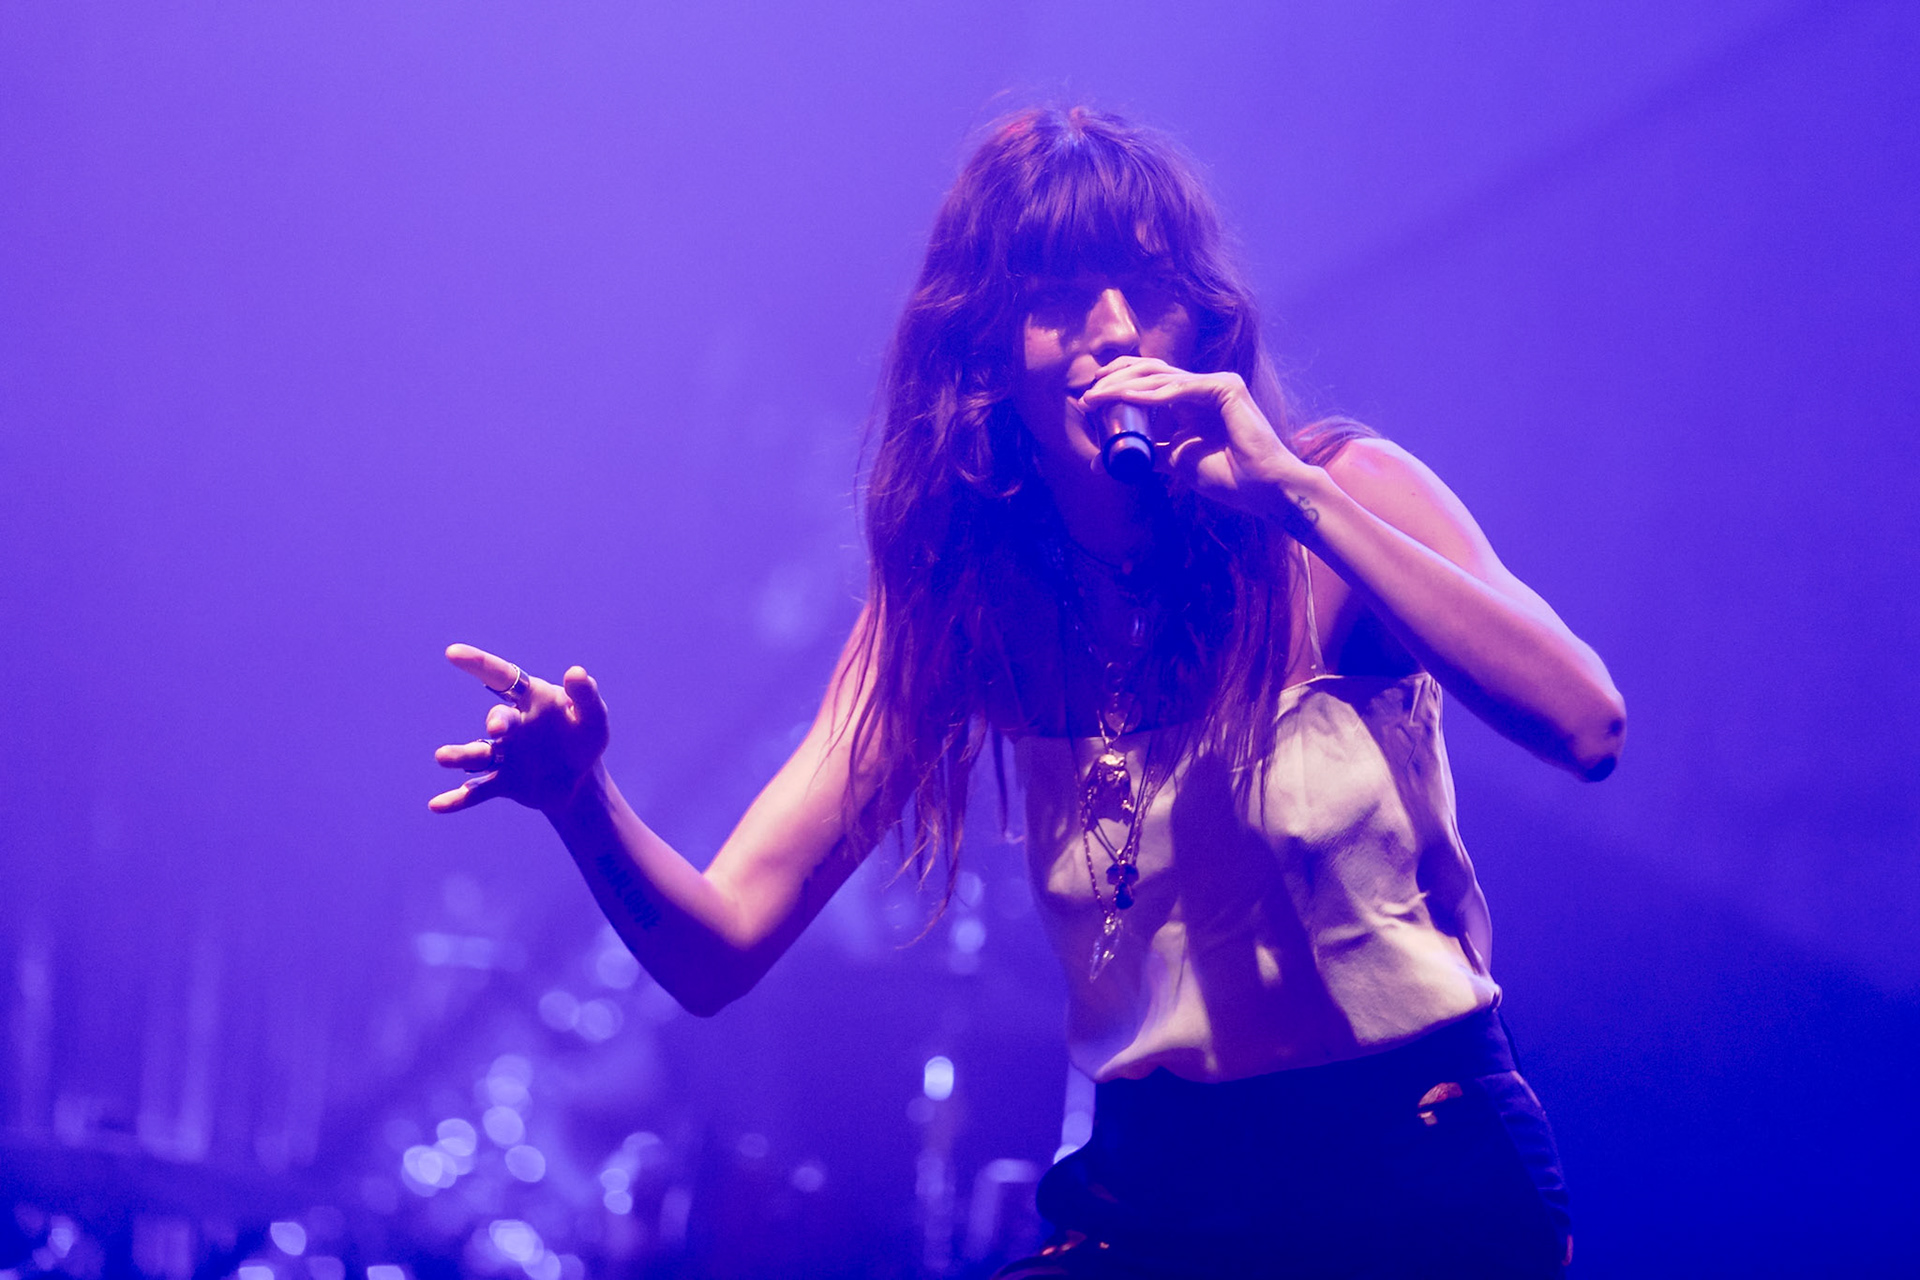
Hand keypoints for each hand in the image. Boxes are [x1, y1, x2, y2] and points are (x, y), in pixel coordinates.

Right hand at [429, 643, 609, 814]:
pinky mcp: (502, 782)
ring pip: (478, 753)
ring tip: (443, 757)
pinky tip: (437, 805)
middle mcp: (511, 724)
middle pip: (499, 717)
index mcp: (531, 700)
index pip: (503, 676)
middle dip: (497, 721)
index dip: (479, 663)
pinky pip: (477, 791)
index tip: (453, 653)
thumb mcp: (592, 718)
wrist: (578, 779)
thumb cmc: (583, 738)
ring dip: (460, 755)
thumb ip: (586, 696)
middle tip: (497, 729)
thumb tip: (576, 672)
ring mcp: (503, 754)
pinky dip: (458, 799)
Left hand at [1079, 357, 1310, 512]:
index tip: (1090, 398)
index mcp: (1192, 400)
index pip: (1150, 381)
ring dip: (1125, 386)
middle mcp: (1203, 387)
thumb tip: (1102, 464)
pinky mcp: (1226, 388)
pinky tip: (1127, 398)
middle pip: (1151, 373)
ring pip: (1161, 378)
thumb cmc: (1228, 477)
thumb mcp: (1175, 462)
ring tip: (1097, 397)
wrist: (1262, 490)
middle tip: (1088, 395)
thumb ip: (1144, 455)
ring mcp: (1216, 384)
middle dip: (1115, 380)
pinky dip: (1152, 395)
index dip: (1119, 383)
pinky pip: (1180, 389)